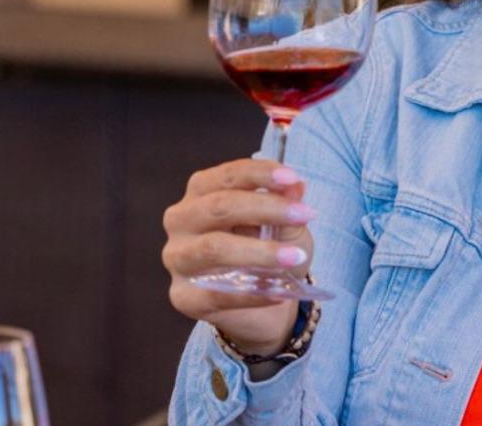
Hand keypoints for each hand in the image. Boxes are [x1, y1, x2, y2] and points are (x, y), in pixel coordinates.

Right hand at [161, 159, 315, 355]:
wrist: (259, 308)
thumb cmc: (266, 256)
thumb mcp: (284, 228)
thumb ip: (286, 207)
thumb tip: (295, 187)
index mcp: (201, 193)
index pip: (227, 176)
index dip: (259, 173)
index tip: (291, 179)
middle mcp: (181, 220)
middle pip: (219, 207)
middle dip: (264, 208)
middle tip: (303, 215)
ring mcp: (177, 258)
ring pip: (213, 248)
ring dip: (259, 251)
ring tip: (295, 256)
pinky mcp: (183, 296)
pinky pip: (216, 294)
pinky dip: (251, 293)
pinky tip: (279, 292)